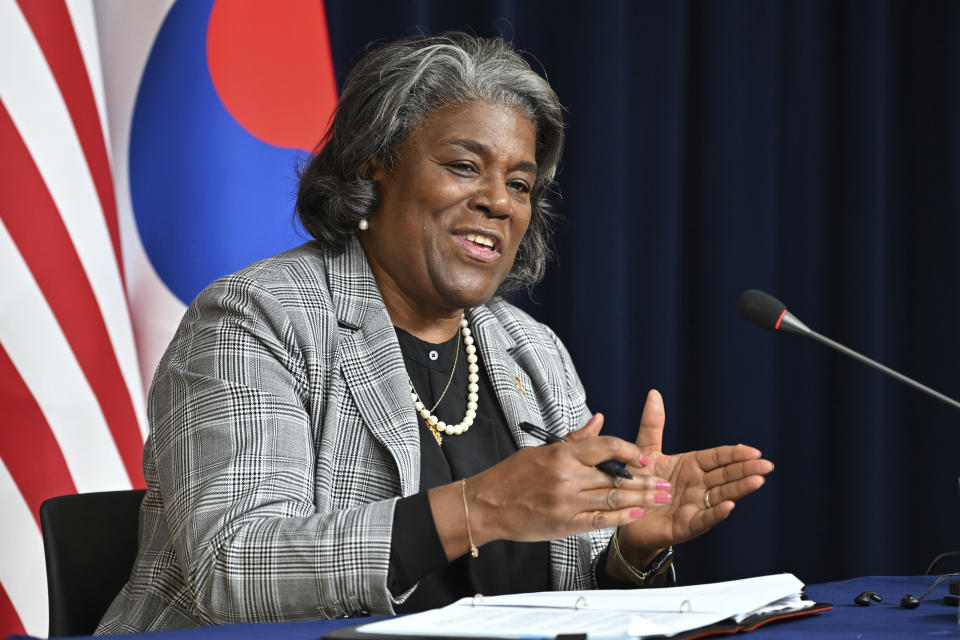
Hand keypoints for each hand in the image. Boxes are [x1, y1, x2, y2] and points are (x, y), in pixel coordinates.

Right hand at [462, 415, 669, 545]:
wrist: (487, 505)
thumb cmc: (512, 475)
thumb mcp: (542, 449)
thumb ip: (575, 438)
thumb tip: (600, 419)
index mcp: (562, 454)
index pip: (606, 447)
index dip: (630, 452)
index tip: (644, 457)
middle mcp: (567, 478)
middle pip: (616, 477)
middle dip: (645, 481)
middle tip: (665, 483)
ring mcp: (567, 503)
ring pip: (613, 498)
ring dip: (641, 499)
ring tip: (661, 498)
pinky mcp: (565, 524)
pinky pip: (599, 520)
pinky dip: (620, 517)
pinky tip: (637, 513)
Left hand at [615, 390, 773, 566]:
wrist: (624, 515)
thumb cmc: (637, 483)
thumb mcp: (645, 451)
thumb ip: (652, 425)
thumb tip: (654, 393)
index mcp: (691, 466)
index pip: (718, 458)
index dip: (735, 454)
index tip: (753, 450)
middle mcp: (697, 486)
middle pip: (725, 475)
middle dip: (746, 469)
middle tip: (766, 465)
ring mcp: (694, 506)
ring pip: (721, 495)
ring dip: (739, 489)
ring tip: (757, 481)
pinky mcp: (685, 525)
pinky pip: (703, 519)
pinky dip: (716, 513)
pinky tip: (729, 506)